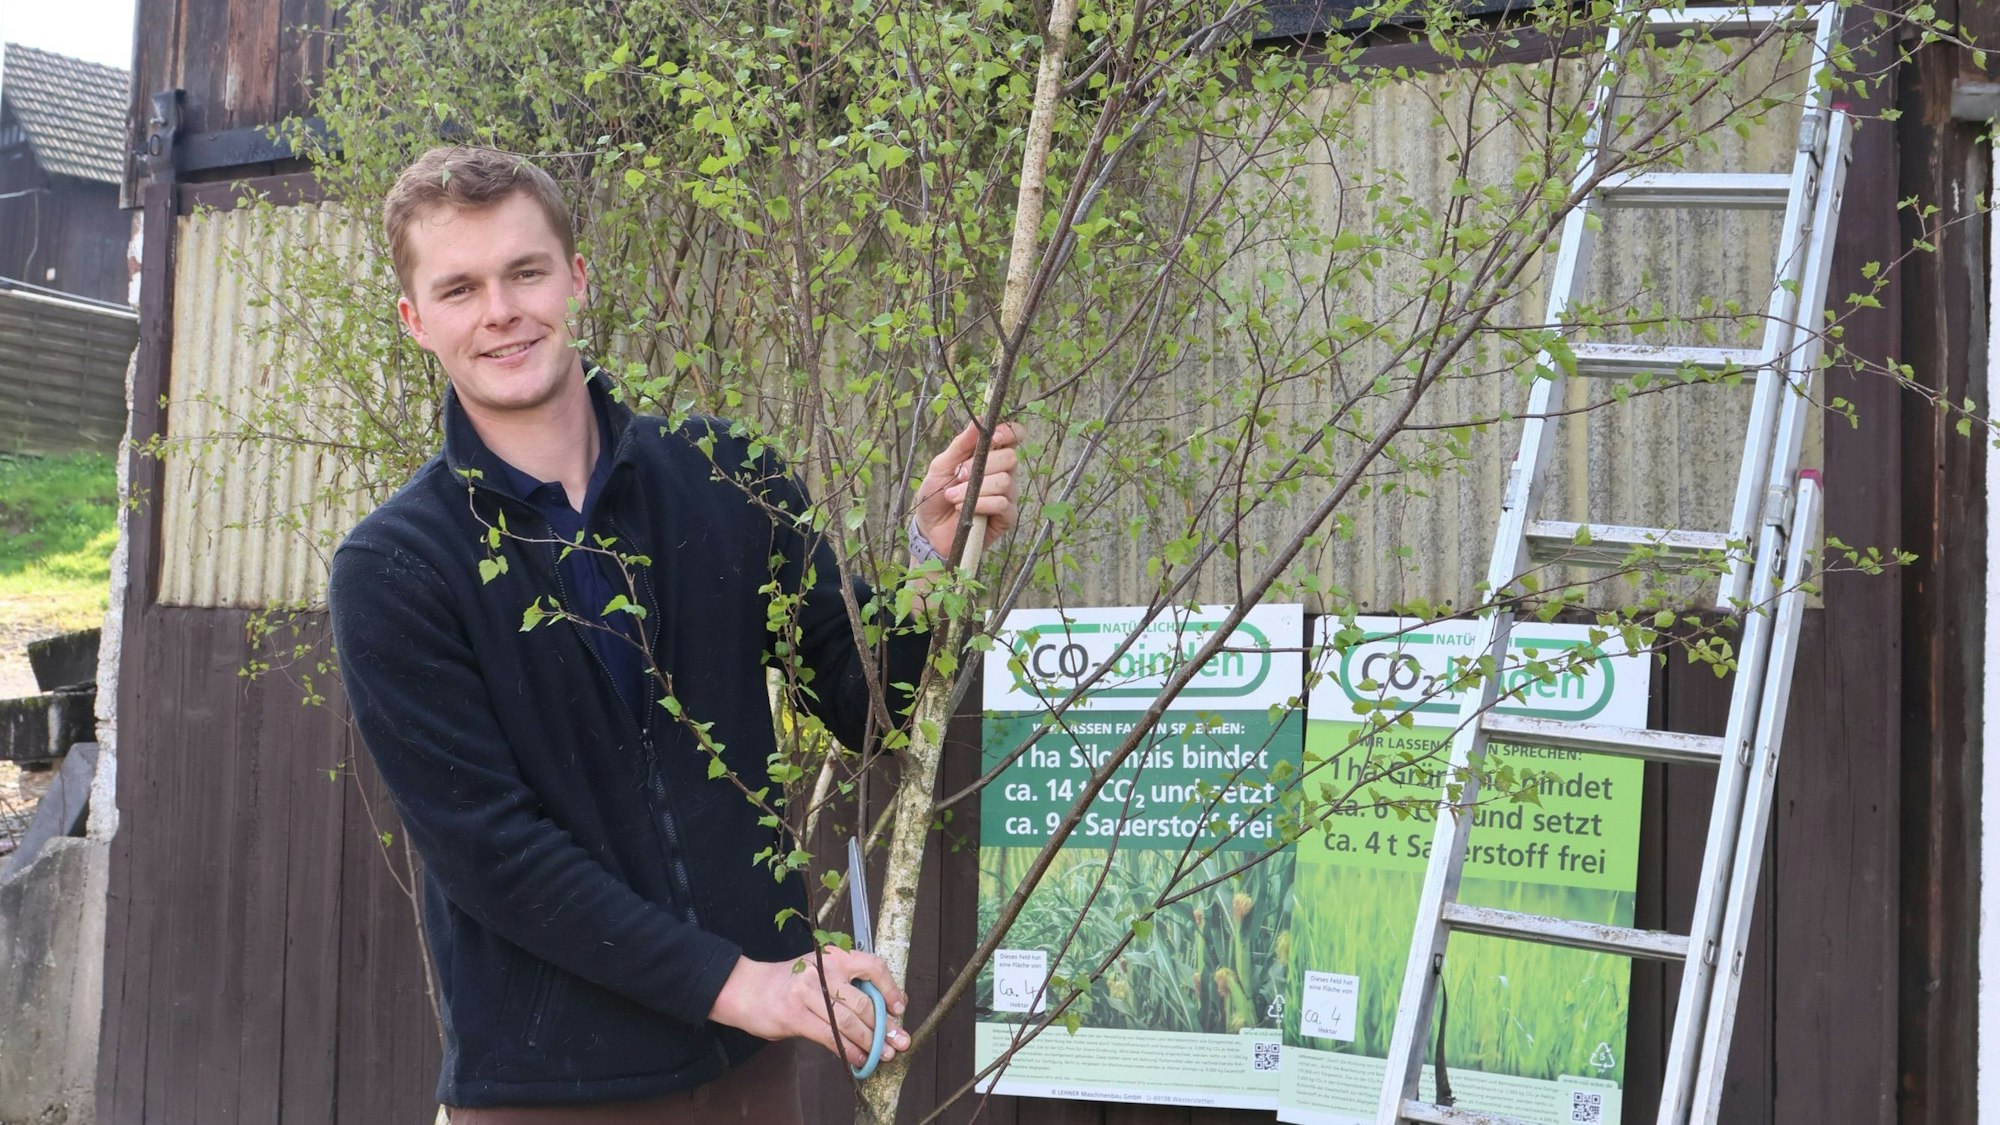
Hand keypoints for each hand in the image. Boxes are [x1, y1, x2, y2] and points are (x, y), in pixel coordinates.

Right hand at [708, 948, 911, 1067]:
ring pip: (849, 1022)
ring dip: (870, 1042)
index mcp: (833, 956)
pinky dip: (849, 1051)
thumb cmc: (789, 983)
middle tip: (898, 1041)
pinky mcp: (795, 1016)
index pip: (872, 966)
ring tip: (883, 1054)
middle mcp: (822, 971)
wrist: (748, 989)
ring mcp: (807, 993)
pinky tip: (859, 1059)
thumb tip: (882, 1008)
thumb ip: (847, 984)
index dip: (890, 988)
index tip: (900, 1007)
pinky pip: (830, 1037)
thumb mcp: (819, 971)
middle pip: (863, 1001)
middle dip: (885, 1025)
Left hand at [913, 421, 1023, 559]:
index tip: (992, 437)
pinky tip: (963, 509)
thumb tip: (978, 420)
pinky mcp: (1006, 517)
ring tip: (953, 497)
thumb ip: (961, 445)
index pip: (1014, 436)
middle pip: (1010, 457)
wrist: (929, 529)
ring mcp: (1007, 495)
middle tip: (959, 475)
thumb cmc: (935, 495)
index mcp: (991, 456)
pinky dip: (981, 503)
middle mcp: (1004, 473)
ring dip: (975, 488)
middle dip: (981, 465)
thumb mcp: (941, 466)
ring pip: (1005, 481)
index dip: (1008, 433)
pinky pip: (1002, 503)